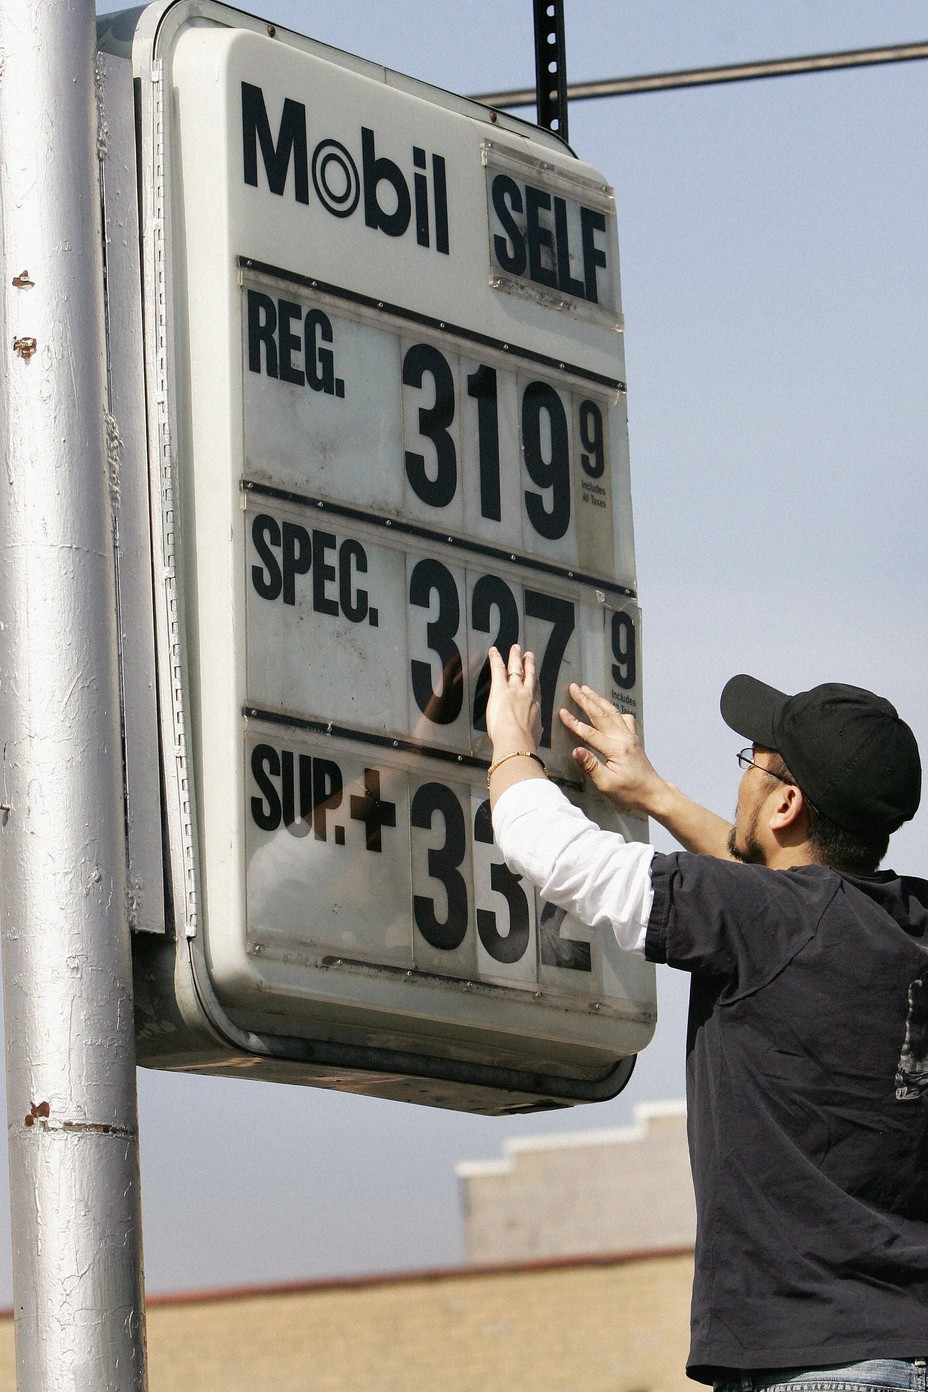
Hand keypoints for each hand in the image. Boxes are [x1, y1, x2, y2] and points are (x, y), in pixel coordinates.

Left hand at [486, 645, 541, 752]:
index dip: (535, 682)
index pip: (536, 691)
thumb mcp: (536, 734)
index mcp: (535, 707)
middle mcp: (528, 694)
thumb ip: (535, 729)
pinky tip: (493, 651)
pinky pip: (498, 669)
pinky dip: (496, 658)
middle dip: (529, 664)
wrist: (517, 741)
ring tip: (516, 648)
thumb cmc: (525, 743)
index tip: (535, 677)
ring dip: (516, 657)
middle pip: (529, 675)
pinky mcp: (501, 688)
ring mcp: (515, 689)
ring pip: (516, 668)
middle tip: (529, 655)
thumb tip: (536, 731)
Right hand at [559, 683, 665, 813]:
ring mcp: (630, 736)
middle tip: (573, 687)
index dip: (574, 722)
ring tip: (587, 689)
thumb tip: (576, 751)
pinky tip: (609, 708)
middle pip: (601, 715)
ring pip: (612, 712)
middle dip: (586, 700)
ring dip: (598, 700)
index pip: (590, 733)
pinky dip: (614, 710)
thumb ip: (591, 766)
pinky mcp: (633, 738)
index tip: (562, 712)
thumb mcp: (606, 784)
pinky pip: (623, 718)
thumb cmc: (630, 792)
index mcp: (615, 749)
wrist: (653, 793)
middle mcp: (623, 738)